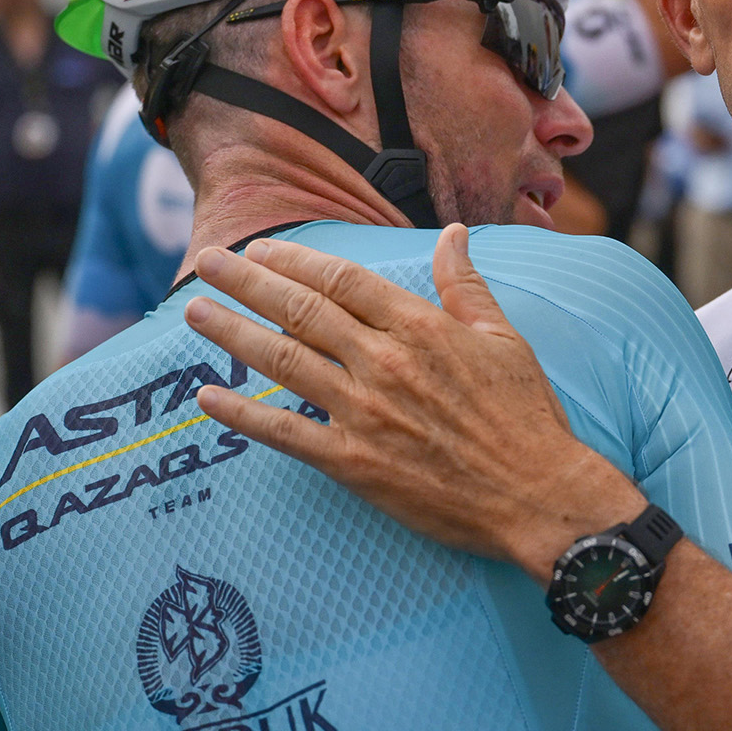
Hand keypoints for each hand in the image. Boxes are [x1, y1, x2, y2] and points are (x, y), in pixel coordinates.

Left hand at [182, 225, 644, 578]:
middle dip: (248, 281)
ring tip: (194, 311)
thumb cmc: (528, 417)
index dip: (298, 259)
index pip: (344, 279)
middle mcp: (386, 363)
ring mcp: (365, 413)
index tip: (264, 248)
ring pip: (283, 361)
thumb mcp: (504, 338)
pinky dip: (242, 416)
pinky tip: (207, 397)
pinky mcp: (353, 463)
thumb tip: (453, 234)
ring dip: (232, 332)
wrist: (537, 496)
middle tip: (208, 261)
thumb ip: (466, 285)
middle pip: (301, 309)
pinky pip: (284, 433)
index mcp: (423, 328)